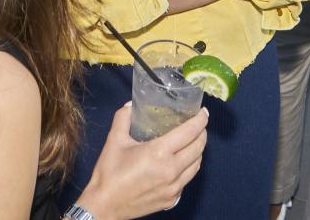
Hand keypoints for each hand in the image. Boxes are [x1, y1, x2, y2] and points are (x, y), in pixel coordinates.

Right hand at [75, 102, 207, 219]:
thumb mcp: (114, 139)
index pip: (189, 133)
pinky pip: (187, 180)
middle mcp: (171, 171)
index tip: (203, 112)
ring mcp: (174, 188)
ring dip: (198, 151)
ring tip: (193, 141)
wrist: (105, 205)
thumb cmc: (110, 171)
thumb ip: (124, 117)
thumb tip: (131, 104)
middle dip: (202, 134)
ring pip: (196, 166)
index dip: (200, 120)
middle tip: (199, 124)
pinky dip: (189, 167)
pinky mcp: (171, 200)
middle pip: (198, 149)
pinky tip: (182, 162)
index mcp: (159, 153)